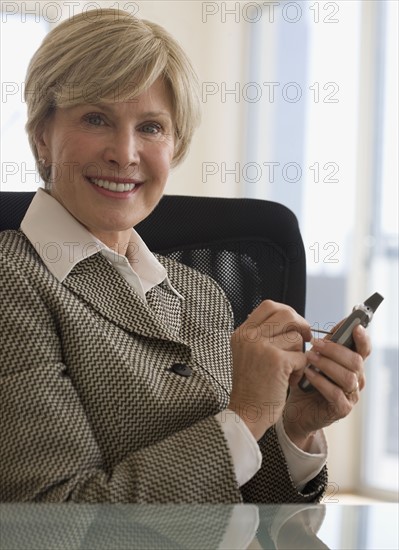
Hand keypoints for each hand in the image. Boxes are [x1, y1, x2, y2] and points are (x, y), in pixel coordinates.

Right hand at [228, 300, 311, 440]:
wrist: (246, 412)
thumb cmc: (252, 386)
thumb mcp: (248, 354)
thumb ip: (262, 335)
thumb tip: (290, 318)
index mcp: (241, 333)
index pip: (268, 306)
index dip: (287, 312)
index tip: (294, 325)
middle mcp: (249, 336)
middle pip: (286, 314)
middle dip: (301, 325)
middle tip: (306, 338)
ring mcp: (262, 347)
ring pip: (296, 337)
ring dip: (299, 353)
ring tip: (290, 369)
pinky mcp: (277, 361)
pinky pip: (302, 356)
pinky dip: (301, 369)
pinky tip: (290, 380)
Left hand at [283, 324, 370, 448]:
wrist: (296, 410)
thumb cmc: (307, 382)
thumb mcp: (316, 358)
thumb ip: (327, 344)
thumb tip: (340, 323)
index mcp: (353, 366)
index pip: (364, 350)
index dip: (362, 338)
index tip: (355, 327)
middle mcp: (356, 380)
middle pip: (356, 361)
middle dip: (335, 350)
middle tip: (316, 343)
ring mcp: (351, 396)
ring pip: (347, 377)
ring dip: (327, 364)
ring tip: (309, 358)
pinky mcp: (342, 409)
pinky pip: (336, 393)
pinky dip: (321, 381)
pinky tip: (308, 374)